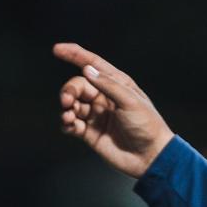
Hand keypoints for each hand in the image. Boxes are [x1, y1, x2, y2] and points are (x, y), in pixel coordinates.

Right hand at [53, 42, 174, 178]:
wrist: (150, 157)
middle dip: (69, 91)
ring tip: (69, 116)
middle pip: (78, 86)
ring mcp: (96, 115)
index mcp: (116, 84)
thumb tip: (86, 70)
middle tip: (67, 101)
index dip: (74, 55)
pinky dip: (66, 123)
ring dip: (66, 108)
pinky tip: (69, 125)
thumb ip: (107, 85)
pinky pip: (71, 124)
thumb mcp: (130, 101)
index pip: (92, 64)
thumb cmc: (147, 125)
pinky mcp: (90, 132)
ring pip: (72, 104)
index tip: (57, 49)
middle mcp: (104, 97)